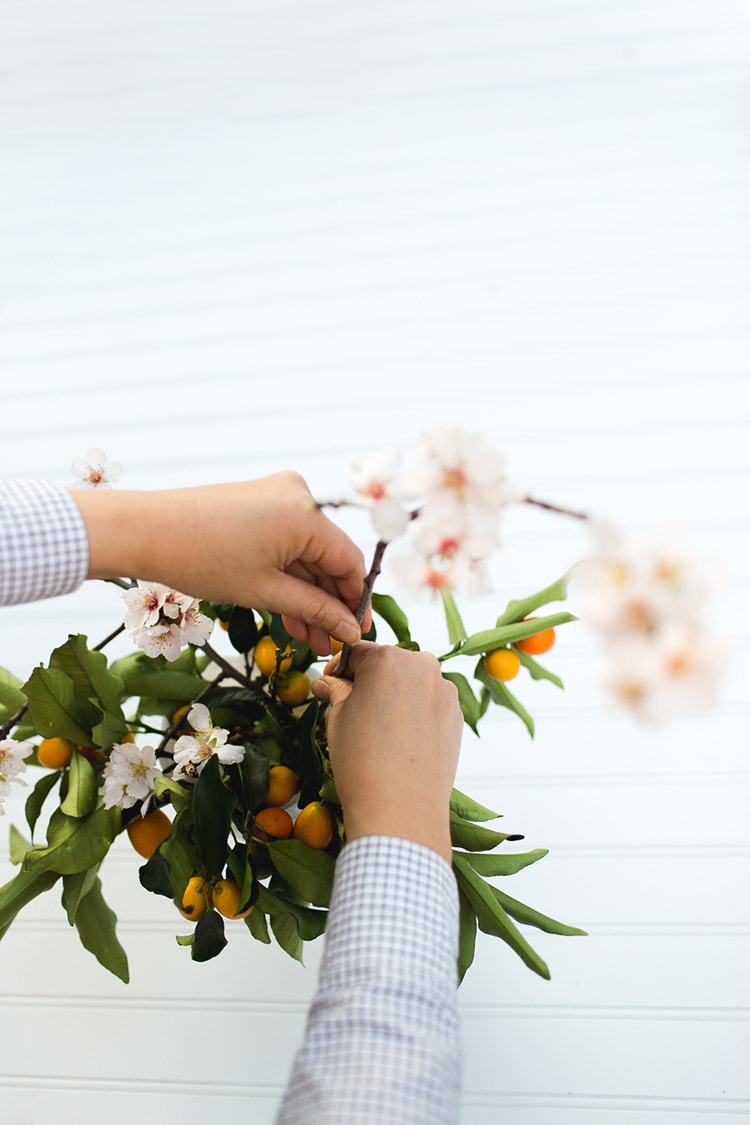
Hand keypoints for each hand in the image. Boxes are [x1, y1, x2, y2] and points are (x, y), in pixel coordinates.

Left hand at [72, 472, 368, 653]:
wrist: (144, 530)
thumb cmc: (201, 558)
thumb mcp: (264, 591)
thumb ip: (313, 609)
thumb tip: (350, 630)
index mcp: (306, 513)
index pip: (349, 561)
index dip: (354, 601)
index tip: (356, 634)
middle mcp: (299, 497)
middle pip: (329, 558)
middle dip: (328, 603)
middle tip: (330, 644)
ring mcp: (278, 497)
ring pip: (306, 554)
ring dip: (308, 595)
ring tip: (308, 638)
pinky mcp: (260, 503)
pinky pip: (286, 543)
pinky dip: (288, 576)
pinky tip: (290, 613)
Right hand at [312, 642, 462, 862]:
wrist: (401, 810)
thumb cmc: (363, 762)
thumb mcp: (337, 719)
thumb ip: (336, 691)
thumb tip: (328, 683)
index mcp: (387, 659)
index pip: (356, 653)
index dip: (340, 670)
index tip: (331, 686)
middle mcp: (422, 667)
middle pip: (388, 664)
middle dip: (369, 681)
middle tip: (352, 709)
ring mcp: (444, 691)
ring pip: (411, 684)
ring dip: (395, 696)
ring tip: (378, 730)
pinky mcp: (456, 715)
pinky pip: (429, 704)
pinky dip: (414, 714)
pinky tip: (400, 741)